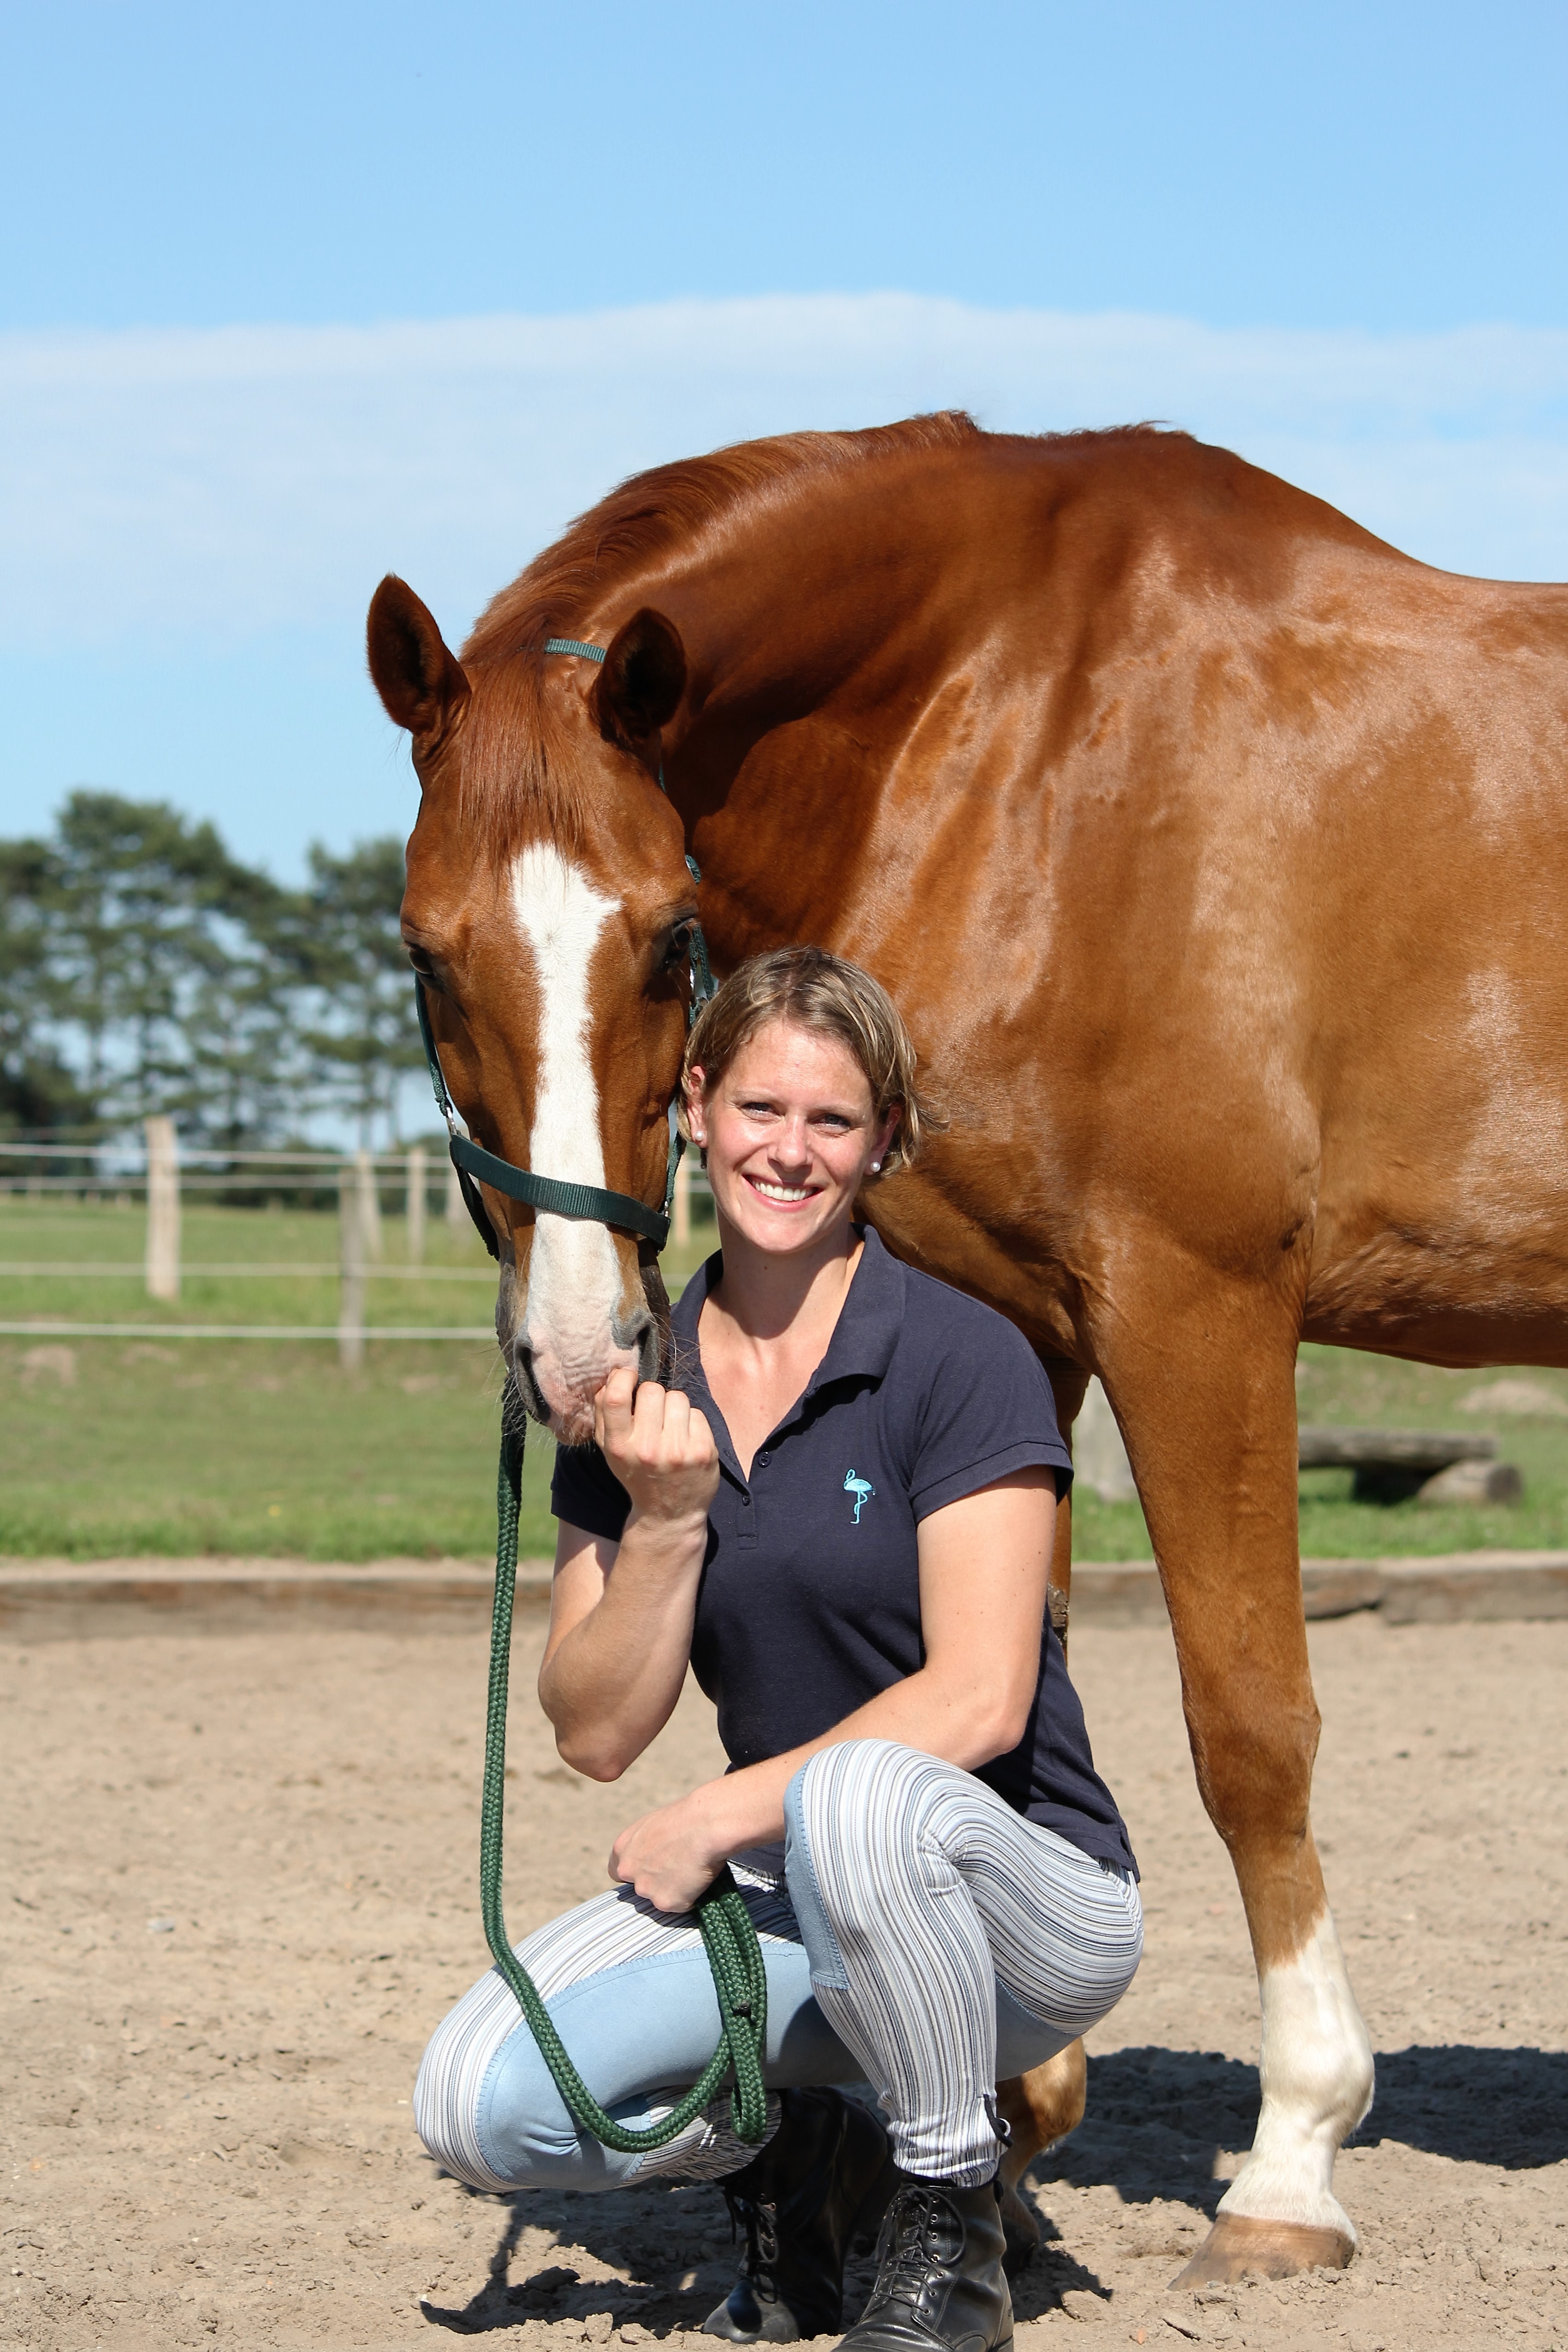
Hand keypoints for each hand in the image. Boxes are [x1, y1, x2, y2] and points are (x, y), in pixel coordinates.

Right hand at [594, 1367, 719, 1527]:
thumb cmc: (637, 1473)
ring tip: (670, 1428)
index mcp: (619, 1447)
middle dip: (652, 1396)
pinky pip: (697, 1413)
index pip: (616, 1398)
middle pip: (652, 1390)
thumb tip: (613, 1376)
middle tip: (653, 1414)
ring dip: (674, 1407)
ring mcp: (677, 1451)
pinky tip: (686, 1440)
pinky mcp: (703, 1452)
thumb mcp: (611, 1451)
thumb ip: (604, 1413)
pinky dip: (691, 1422)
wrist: (669, 1514)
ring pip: (677, 1397)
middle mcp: (648, 1450)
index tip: (628, 1376)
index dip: (623, 1377)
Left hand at [609, 1788, 730, 1914]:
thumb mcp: (654, 1825)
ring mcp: (647, 1889)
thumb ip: (645, 1845)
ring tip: (693, 1871)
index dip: (637, 1872)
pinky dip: (691, 1897)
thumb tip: (655, 1854)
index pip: (618, 1872)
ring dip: (674, 1891)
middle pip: (639, 1887)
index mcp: (622, 1848)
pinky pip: (681, 1905)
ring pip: (660, 1897)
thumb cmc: (686, 1817)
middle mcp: (629, 1871)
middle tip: (678, 1870)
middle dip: (656, 1883)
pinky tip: (700, 1878)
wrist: (707, 1824)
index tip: (652, 1869)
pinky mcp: (667, 1902)